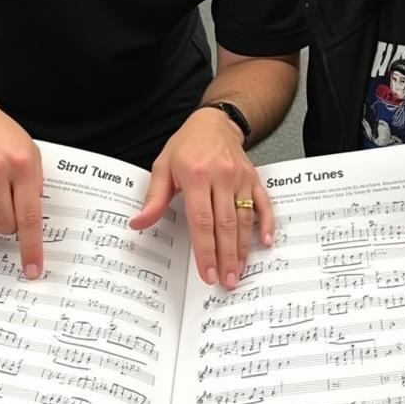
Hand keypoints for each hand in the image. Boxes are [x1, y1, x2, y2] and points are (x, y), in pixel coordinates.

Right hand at [0, 98, 44, 278]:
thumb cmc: (0, 133)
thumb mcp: (29, 152)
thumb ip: (34, 183)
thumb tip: (35, 216)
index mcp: (21, 165)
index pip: (29, 216)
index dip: (31, 246)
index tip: (33, 266)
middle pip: (4, 224)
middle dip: (9, 226)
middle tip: (9, 209)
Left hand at [129, 108, 273, 288]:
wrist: (214, 122)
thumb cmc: (187, 145)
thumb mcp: (163, 166)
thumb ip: (153, 198)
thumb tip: (138, 222)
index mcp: (196, 175)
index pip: (201, 221)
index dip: (205, 250)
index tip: (206, 273)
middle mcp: (221, 176)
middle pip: (224, 225)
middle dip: (225, 257)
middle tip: (226, 281)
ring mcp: (240, 177)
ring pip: (243, 219)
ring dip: (242, 248)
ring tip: (238, 271)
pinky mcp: (253, 178)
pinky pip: (263, 204)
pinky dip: (266, 223)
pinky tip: (264, 242)